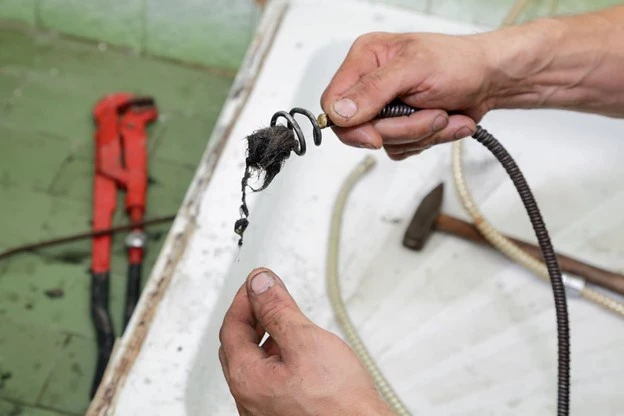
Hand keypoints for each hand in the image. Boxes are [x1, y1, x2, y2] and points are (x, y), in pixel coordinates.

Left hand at [218, 268, 391, 415]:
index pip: (232, 326)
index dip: (245, 298)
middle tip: (269, 297)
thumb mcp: (306, 341)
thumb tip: (259, 284)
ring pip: (256, 363)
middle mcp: (249, 399)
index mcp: (246, 378)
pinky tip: (298, 353)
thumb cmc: (340, 404)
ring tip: (287, 320)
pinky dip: (278, 357)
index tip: (259, 281)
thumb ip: (278, 309)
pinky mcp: (283, 414)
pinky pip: (270, 380)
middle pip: (239, 345)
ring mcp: (265, 410)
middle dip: (254, 316)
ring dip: (266, 336)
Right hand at [320, 31, 493, 159]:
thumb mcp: (414, 69)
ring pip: (385, 143)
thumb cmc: (459, 63)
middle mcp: (370, 84)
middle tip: (430, 113)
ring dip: (421, 133)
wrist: (491, 79)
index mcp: (365, 60)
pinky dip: (429, 139)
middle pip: (360, 130)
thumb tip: (339, 111)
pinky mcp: (401, 127)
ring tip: (442, 112)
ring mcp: (386, 108)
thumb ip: (373, 90)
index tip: (376, 134)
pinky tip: (445, 120)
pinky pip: (401, 149)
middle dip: (401, 128)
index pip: (333, 103)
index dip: (351, 125)